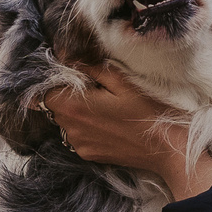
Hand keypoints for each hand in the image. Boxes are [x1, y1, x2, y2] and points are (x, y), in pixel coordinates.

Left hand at [41, 64, 211, 200]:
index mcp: (76, 107)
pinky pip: (77, 136)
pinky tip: (108, 124)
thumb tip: (66, 56)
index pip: (44, 93)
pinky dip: (86, 127)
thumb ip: (90, 69)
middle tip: (94, 89)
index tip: (70, 77)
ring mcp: (80, 145)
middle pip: (54, 107)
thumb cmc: (148, 111)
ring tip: (104, 107)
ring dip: (77, 112)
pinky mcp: (89, 155)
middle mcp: (72, 129)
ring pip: (65, 122)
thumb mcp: (122, 81)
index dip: (54, 82)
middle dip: (67, 96)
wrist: (167, 148)